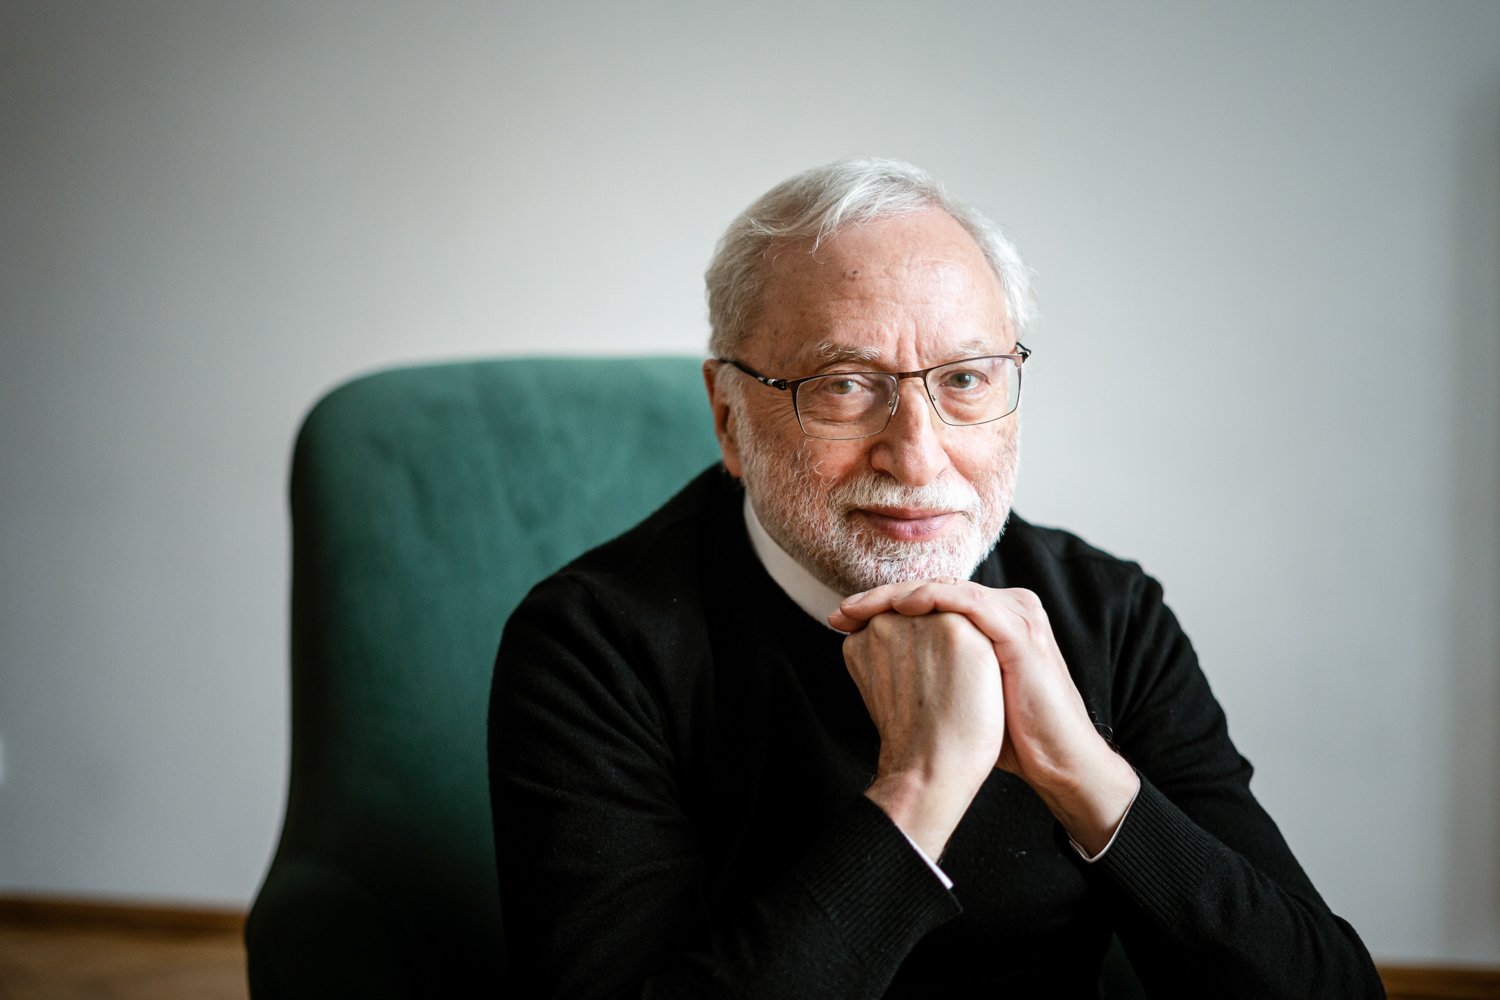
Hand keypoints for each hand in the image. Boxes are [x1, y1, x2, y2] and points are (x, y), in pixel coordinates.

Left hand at [832, 581, 1138, 855]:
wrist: (1056, 761)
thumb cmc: (1009, 733)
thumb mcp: (964, 689)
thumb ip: (934, 665)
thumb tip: (880, 659)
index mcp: (992, 617)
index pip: (930, 597)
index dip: (883, 605)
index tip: (842, 620)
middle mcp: (1007, 606)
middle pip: (933, 587)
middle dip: (880, 598)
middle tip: (841, 611)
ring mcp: (1016, 614)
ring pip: (945, 588)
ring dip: (896, 595)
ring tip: (859, 608)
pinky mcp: (1019, 630)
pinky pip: (969, 601)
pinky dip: (933, 599)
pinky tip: (903, 608)